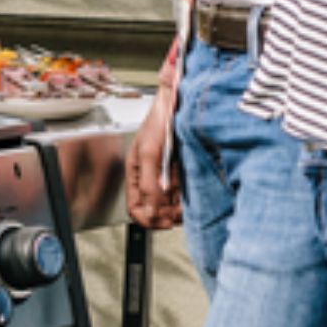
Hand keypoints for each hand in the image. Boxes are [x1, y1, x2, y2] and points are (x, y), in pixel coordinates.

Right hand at [125, 87, 181, 227]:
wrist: (181, 103)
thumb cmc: (159, 121)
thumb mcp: (150, 154)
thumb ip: (147, 183)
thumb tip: (149, 211)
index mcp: (136, 170)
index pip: (135, 205)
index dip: (147, 218)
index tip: (163, 223)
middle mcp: (150, 174)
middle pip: (153, 208)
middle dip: (164, 216)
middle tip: (175, 218)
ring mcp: (166, 173)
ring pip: (168, 204)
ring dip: (176, 211)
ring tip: (185, 210)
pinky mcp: (181, 171)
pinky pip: (181, 195)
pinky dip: (186, 201)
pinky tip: (191, 200)